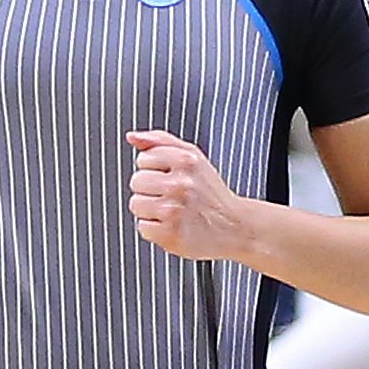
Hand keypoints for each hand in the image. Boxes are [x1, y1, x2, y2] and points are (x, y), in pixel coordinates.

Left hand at [128, 130, 246, 262]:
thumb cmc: (210, 192)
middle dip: (151, 190)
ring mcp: (174, 208)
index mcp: (185, 161)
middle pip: (136, 182)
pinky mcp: (170, 232)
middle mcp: (180, 183)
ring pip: (136, 204)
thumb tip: (132, 136)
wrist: (235, 227)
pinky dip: (156, 230)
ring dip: (150, 210)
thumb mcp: (193, 157)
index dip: (156, 169)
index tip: (173, 176)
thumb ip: (161, 142)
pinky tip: (174, 226)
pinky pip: (143, 227)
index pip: (143, 159)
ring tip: (173, 211)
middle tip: (174, 196)